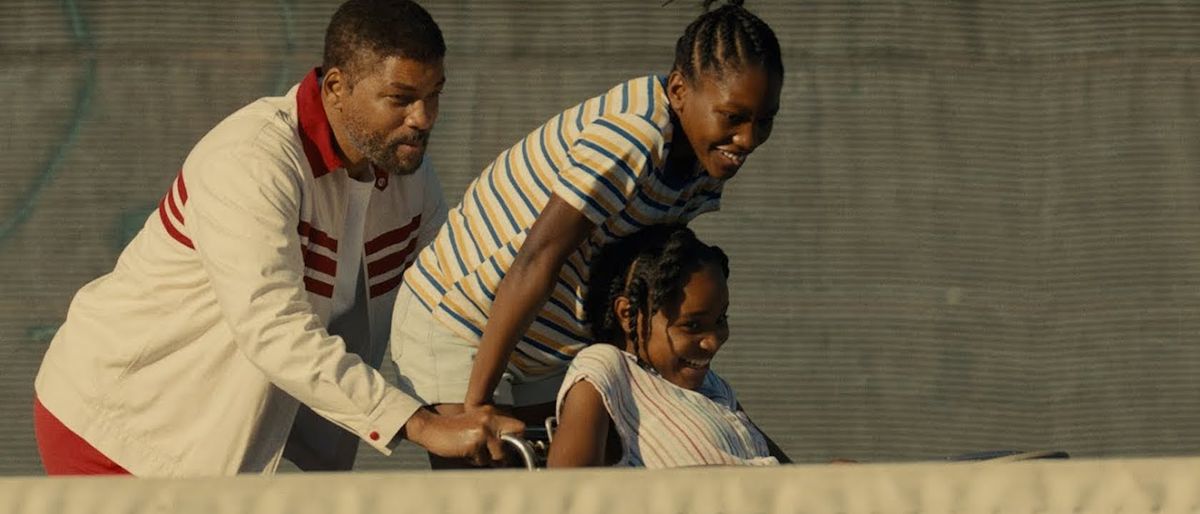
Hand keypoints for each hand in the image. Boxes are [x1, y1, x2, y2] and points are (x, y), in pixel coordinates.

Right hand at [404, 406, 524, 466]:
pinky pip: (483, 461)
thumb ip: (493, 431)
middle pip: (515, 441)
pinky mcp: (474, 444)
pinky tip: (465, 452)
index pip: (519, 426)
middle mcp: (490, 420)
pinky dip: (475, 461)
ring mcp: (483, 431)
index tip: (511, 446)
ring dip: (488, 459)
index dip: (518, 438)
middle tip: (497, 455)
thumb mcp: (476, 423)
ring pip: (499, 455)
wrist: (431, 428)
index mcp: (491, 413)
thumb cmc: (453, 429)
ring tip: (474, 452)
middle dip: (507, 451)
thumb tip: (510, 450)